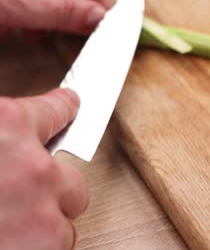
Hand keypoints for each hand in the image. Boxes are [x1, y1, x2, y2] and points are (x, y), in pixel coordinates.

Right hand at [0, 88, 87, 249]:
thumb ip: (5, 135)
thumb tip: (14, 135)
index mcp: (8, 128)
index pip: (56, 108)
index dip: (64, 108)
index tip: (73, 104)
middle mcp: (34, 167)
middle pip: (73, 171)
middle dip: (53, 184)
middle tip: (21, 194)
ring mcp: (44, 212)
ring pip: (69, 211)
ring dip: (45, 220)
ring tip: (9, 225)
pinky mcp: (47, 247)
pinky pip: (59, 244)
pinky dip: (39, 246)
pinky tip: (11, 242)